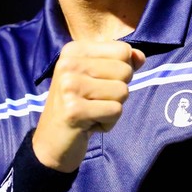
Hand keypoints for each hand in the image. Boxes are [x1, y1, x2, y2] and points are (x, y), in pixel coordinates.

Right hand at [32, 40, 144, 172]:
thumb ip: (122, 63)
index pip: (123, 50)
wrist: (52, 142)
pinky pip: (115, 111)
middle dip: (118, 91)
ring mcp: (69, 86)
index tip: (99, 84)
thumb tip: (140, 56)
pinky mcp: (73, 109)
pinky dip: (108, 123)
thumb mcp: (99, 78)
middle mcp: (68, 64)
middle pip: (125, 70)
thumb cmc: (80, 107)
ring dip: (113, 109)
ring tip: (91, 113)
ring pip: (123, 91)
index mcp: (74, 50)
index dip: (122, 71)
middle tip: (94, 102)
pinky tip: (89, 125)